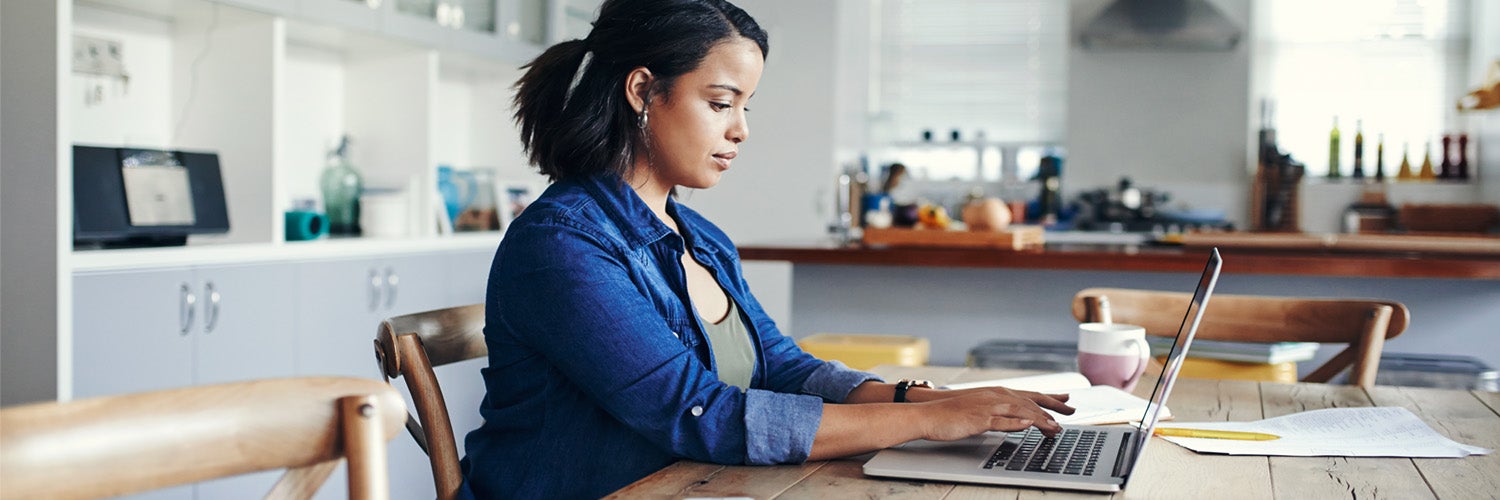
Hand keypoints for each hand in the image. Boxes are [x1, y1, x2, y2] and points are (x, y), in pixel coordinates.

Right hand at [909, 386, 1074, 416]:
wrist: (929, 413)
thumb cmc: (952, 413)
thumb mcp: (980, 408)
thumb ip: (1000, 412)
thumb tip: (1018, 418)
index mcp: (996, 394)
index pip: (1029, 394)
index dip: (1050, 398)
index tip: (1066, 401)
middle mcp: (995, 396)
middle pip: (1030, 400)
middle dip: (1052, 407)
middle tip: (1070, 413)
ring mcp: (987, 407)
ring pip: (1019, 410)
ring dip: (1039, 418)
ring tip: (1055, 427)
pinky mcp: (978, 418)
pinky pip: (1000, 420)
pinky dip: (1015, 422)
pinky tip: (1027, 424)